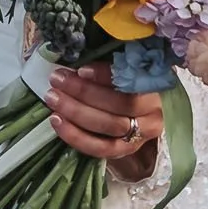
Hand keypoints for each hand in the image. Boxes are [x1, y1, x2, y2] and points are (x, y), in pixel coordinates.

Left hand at [43, 62, 162, 182]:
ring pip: (109, 126)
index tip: (81, 69)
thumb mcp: (123, 70)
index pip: (133, 81)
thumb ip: (110, 65)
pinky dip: (76, 136)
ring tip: (52, 98)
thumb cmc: (124, 84)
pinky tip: (56, 121)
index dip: (106, 76)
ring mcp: (141, 135)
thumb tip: (77, 57)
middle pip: (119, 105)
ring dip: (76, 112)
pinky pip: (100, 148)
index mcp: (155, 86)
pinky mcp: (126, 151)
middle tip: (57, 80)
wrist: (137, 117)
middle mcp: (154, 113)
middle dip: (84, 92)